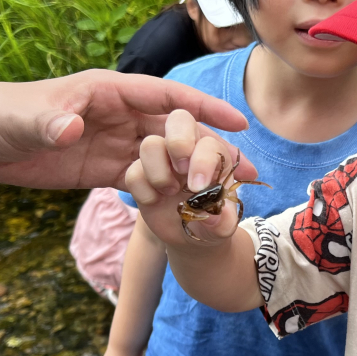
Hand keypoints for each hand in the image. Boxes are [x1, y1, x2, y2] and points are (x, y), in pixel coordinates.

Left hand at [0, 71, 255, 189]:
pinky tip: (190, 210)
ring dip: (197, 175)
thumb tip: (69, 128)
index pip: (167, 98)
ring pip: (167, 158)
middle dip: (215, 149)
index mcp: (108, 93)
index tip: (239, 124)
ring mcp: (112, 143)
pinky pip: (145, 179)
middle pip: (178, 131)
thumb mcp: (23, 120)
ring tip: (231, 196)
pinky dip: (168, 192)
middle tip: (249, 172)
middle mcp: (117, 116)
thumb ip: (48, 123)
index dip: (205, 110)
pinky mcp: (101, 169)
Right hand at [125, 108, 244, 245]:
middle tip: (181, 170)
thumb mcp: (222, 227)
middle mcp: (187, 149)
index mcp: (214, 155)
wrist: (189, 236)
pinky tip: (155, 202)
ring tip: (169, 192)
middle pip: (179, 119)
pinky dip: (144, 190)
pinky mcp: (140, 173)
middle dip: (179, 141)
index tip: (198, 187)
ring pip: (151, 143)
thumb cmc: (212, 223)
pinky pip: (133, 172)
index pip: (208, 143)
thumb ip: (223, 221)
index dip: (202, 161)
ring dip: (159, 171)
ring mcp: (162, 158)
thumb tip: (212, 217)